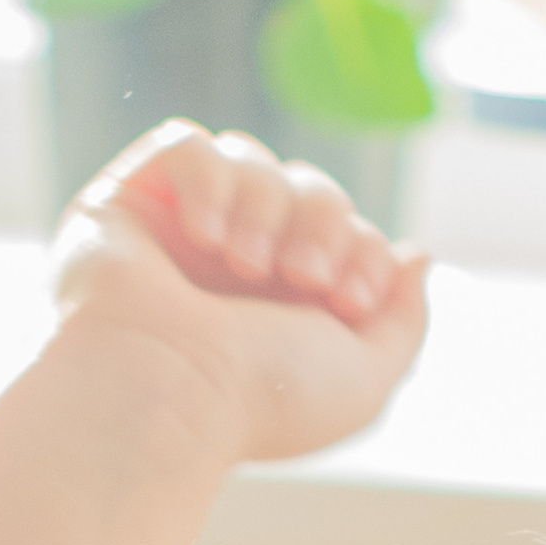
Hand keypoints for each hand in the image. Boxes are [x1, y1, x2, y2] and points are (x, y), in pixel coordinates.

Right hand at [53, 123, 430, 470]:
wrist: (170, 392)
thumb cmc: (261, 401)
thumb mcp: (364, 380)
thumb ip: (403, 323)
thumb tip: (416, 255)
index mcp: (289, 304)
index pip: (347, 230)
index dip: (363, 248)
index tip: (351, 299)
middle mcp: (237, 265)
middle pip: (309, 186)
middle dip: (321, 221)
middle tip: (301, 275)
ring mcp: (182, 232)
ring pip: (252, 160)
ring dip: (264, 208)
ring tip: (242, 265)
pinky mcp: (129, 200)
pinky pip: (186, 143)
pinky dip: (208, 179)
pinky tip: (204, 234)